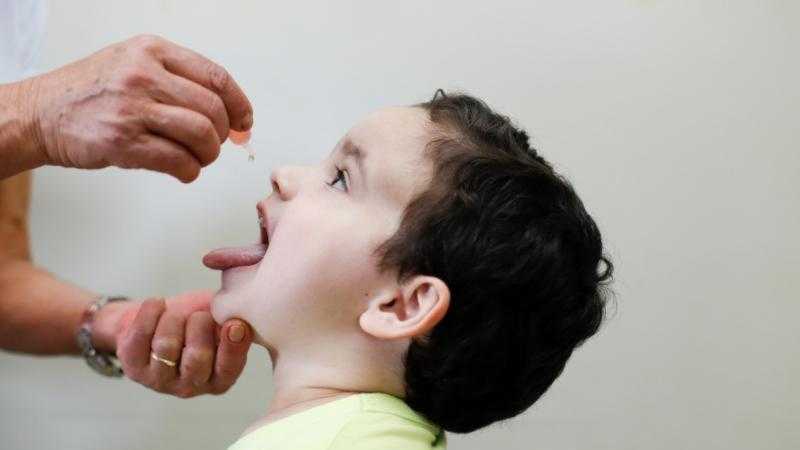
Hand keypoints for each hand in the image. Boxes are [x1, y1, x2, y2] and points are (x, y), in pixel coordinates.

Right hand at [21, 34, 252, 182]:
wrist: (41, 113)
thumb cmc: (93, 92)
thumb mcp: (135, 65)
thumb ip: (180, 82)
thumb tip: (234, 117)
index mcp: (152, 50)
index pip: (216, 77)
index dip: (239, 104)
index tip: (244, 122)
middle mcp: (143, 74)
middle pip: (212, 109)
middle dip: (222, 134)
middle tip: (214, 145)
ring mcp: (131, 108)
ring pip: (200, 134)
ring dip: (208, 154)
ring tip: (198, 158)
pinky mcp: (122, 142)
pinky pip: (178, 161)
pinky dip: (190, 171)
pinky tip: (184, 170)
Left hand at [95, 290, 252, 397]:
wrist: (157, 320)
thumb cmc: (198, 322)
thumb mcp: (222, 322)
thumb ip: (236, 322)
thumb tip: (244, 315)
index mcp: (219, 379)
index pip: (228, 369)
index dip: (232, 347)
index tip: (234, 323)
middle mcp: (190, 386)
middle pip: (197, 357)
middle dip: (201, 325)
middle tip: (199, 315)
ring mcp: (159, 380)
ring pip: (166, 345)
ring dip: (174, 318)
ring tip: (176, 312)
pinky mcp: (133, 367)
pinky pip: (140, 335)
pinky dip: (151, 311)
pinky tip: (157, 304)